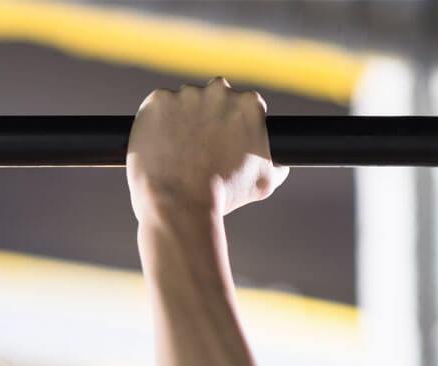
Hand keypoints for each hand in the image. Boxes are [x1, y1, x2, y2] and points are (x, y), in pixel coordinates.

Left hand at [126, 78, 288, 220]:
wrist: (180, 202)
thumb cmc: (224, 195)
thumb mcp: (264, 182)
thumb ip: (276, 164)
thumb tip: (282, 163)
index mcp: (249, 103)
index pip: (242, 105)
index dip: (231, 124)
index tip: (221, 140)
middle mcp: (219, 90)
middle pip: (213, 98)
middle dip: (206, 116)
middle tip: (197, 147)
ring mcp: (185, 94)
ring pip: (183, 102)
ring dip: (180, 118)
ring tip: (176, 151)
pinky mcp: (156, 101)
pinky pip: (156, 106)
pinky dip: (155, 122)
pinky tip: (158, 144)